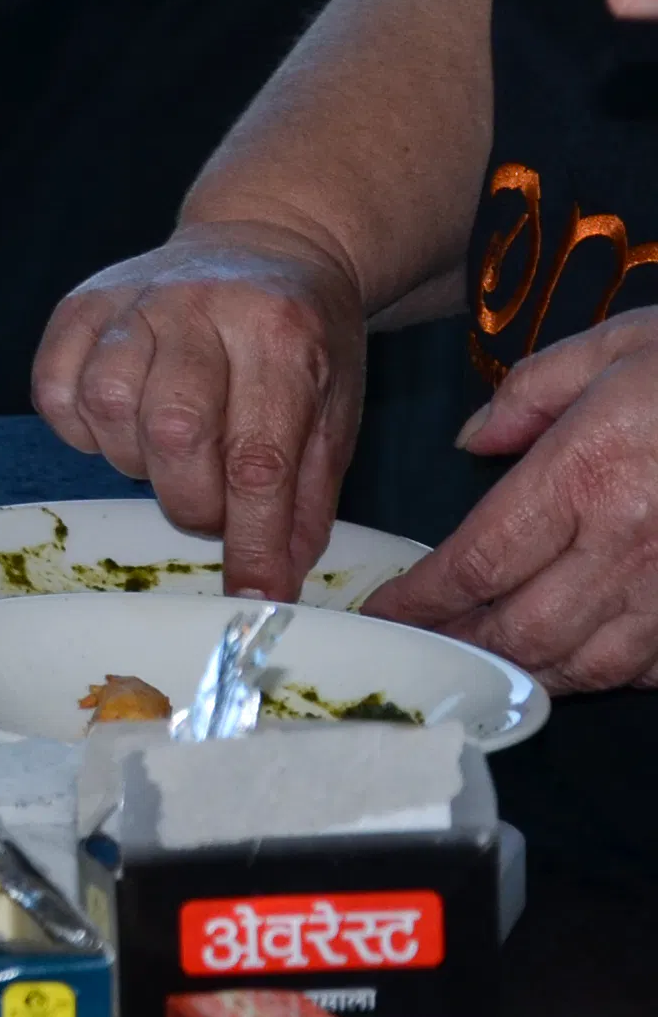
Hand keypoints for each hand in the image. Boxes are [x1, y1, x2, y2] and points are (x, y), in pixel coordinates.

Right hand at [30, 218, 366, 599]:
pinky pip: (56, 391)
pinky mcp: (79, 303)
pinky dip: (83, 430)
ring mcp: (131, 298)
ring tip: (170, 454)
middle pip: (173, 433)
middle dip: (191, 501)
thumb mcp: (334, 410)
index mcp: (281, 332)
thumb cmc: (304, 338)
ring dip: (137, 462)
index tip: (255, 596)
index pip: (258, 457)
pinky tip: (124, 425)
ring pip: (106, 411)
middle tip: (212, 508)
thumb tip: (272, 578)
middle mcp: (199, 306)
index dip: (253, 540)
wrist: (264, 240)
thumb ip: (305, 495)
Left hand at [362, 308, 657, 688]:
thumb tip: (471, 440)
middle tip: (422, 650)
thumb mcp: (614, 344)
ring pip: (590, 661)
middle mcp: (630, 543)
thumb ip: (529, 393)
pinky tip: (584, 660)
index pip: (479, 559)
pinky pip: (656, 664)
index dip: (423, 598)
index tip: (384, 613)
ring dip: (531, 671)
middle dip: (463, 647)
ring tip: (489, 666)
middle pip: (524, 626)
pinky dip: (611, 672)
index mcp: (587, 472)